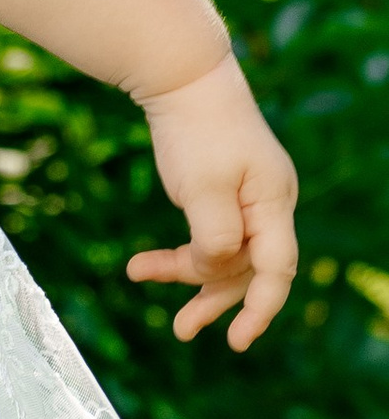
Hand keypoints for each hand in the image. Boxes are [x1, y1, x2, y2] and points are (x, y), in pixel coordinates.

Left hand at [130, 53, 298, 349]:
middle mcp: (267, 205)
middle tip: (182, 330)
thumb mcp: (203, 189)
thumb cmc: (197, 130)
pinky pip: (206, 236)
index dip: (260, 309)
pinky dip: (178, 254)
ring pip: (223, 256)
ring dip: (187, 277)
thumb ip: (214, 238)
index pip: (277, 269)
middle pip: (249, 269)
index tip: (239, 341)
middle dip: (216, 301)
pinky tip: (143, 266)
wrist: (182, 78)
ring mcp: (246, 200)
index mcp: (274, 203)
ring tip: (142, 280)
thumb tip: (215, 271)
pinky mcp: (221, 195)